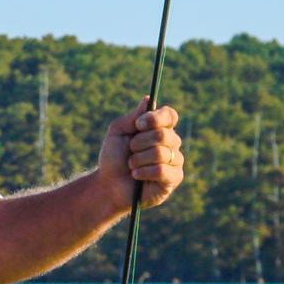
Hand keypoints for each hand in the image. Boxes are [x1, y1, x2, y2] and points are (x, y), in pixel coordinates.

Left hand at [96, 97, 183, 212]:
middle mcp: (171, 142)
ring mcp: (175, 160)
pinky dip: (143, 172)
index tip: (138, 124)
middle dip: (139, 143)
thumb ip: (133, 117)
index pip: (169, 115)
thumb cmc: (113, 158)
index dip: (156, 118)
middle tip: (130, 150)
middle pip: (163, 134)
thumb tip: (148, 99)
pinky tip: (136, 175)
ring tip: (131, 166)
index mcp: (159, 128)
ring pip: (160, 153)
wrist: (108, 185)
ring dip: (138, 159)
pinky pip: (161, 170)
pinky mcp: (174, 178)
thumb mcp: (117, 132)